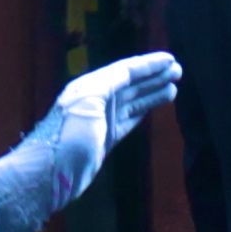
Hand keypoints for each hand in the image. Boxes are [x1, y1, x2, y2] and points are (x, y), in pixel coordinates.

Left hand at [40, 52, 180, 199]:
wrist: (52, 172)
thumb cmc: (69, 134)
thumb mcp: (88, 100)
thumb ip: (109, 83)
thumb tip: (130, 71)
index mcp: (90, 85)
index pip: (125, 70)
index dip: (148, 64)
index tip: (171, 59)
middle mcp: (97, 98)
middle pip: (131, 83)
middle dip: (154, 76)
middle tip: (179, 71)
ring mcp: (102, 119)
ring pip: (133, 100)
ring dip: (152, 92)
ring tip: (175, 86)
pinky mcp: (107, 138)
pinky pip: (130, 118)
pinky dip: (143, 110)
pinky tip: (155, 105)